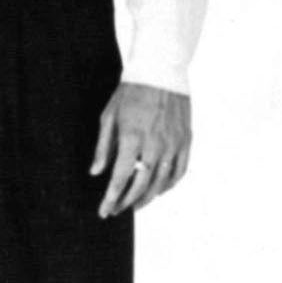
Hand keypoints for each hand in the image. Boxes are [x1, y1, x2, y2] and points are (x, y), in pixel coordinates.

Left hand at [90, 82, 191, 217]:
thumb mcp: (109, 117)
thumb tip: (95, 172)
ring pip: (162, 182)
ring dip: (148, 197)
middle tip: (117, 210)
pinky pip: (180, 171)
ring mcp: (173, 144)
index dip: (111, 198)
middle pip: (141, 185)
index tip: (104, 211)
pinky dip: (169, 185)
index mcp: (132, 137)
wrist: (160, 72)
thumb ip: (103, 147)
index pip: (120, 177)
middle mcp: (154, 144)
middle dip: (127, 202)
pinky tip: (159, 191)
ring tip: (136, 205)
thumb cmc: (130, 93)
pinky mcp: (186, 140)